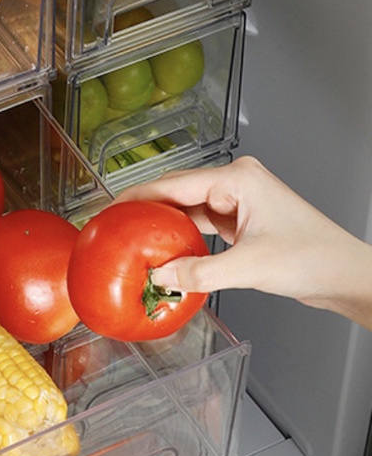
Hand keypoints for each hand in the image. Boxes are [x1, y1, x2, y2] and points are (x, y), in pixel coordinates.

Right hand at [116, 156, 371, 329]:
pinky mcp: (240, 218)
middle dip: (145, 210)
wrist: (345, 274)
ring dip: (162, 224)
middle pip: (176, 191)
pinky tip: (164, 250)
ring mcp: (238, 199)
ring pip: (186, 207)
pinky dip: (181, 235)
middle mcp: (237, 182)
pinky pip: (199, 222)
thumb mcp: (249, 267)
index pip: (173, 183)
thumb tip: (160, 277)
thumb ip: (198, 273)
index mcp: (238, 179)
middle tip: (114, 227)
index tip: (110, 209)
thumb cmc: (315, 258)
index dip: (137, 197)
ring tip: (132, 238)